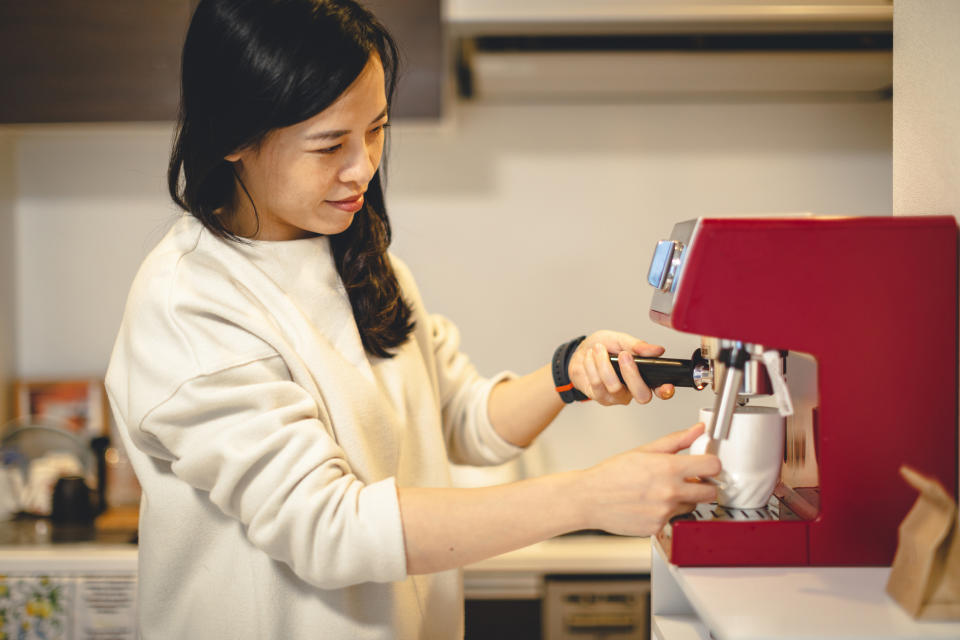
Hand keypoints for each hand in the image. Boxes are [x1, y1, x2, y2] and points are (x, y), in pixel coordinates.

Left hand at [567, 330, 674, 404]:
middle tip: (624, 355)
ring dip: (604, 363)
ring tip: (598, 349)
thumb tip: (657, 350)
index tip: (666, 385)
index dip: (666, 390)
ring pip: (615, 387)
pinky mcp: (601, 397)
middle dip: (632, 374)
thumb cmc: (603, 347)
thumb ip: (638, 345)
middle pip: (642, 395)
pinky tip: (590, 357)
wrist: (579, 352)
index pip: (661, 390)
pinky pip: (598, 384)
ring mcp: (617, 396)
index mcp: (644, 376)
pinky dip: (592, 366)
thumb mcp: (621, 340)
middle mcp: (633, 390)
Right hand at [575, 423, 720, 535]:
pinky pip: (674, 519)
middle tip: (689, 481)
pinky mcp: (658, 527)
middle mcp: (670, 492)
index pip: (712, 467)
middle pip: (710, 492)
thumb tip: (697, 430)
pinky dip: (666, 513)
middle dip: (703, 485)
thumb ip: (676, 440)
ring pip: (692, 506)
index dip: (712, 465)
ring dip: (684, 500)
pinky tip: (650, 504)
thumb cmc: (612, 474)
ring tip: (662, 492)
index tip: (706, 465)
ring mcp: (665, 512)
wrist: (589, 498)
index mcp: (669, 468)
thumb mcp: (644, 450)